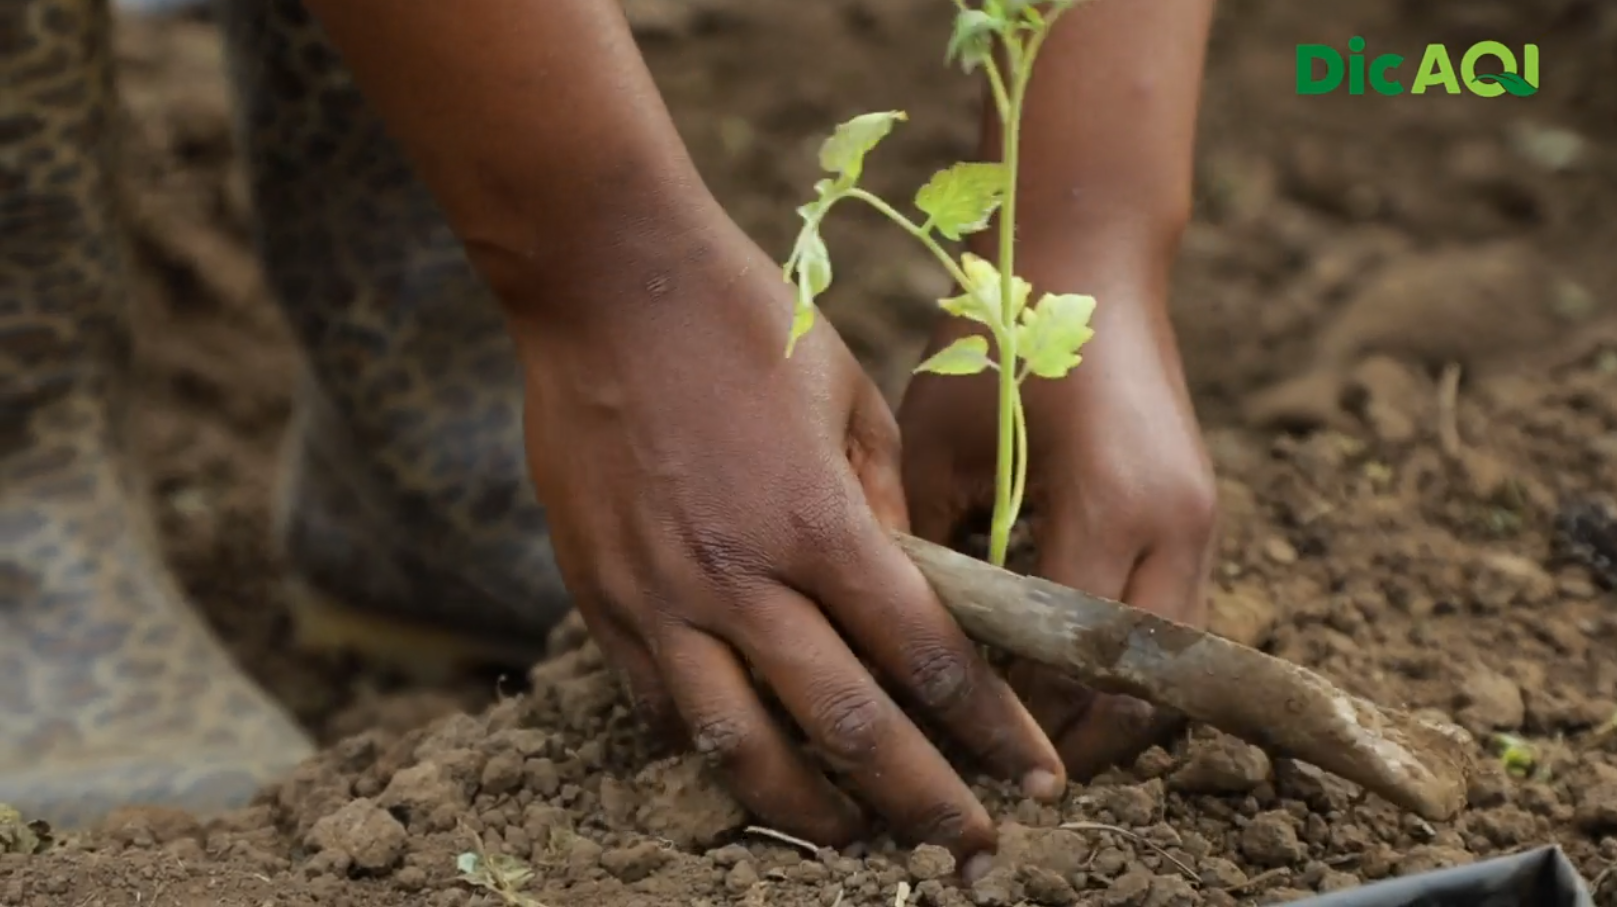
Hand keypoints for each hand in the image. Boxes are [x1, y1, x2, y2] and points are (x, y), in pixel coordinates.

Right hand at [506, 213, 1064, 865]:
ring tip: (853, 838)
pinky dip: (713, 748)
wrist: (605, 283)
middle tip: (969, 849)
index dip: (991, 731)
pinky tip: (750, 760)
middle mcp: (740, 577)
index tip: (1034, 779)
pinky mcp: (601, 597)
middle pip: (845, 726)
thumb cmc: (745, 321)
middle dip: (920, 801)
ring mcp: (660, 596)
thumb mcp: (852, 397)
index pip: (927, 657)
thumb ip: (889, 505)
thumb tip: (911, 589)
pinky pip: (660, 706)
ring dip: (807, 809)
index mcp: (820, 522)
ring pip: (738, 746)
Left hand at [898, 270, 1216, 778]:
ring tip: (1033, 734)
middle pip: (1140, 686)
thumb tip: (911, 646)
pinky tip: (1062, 668)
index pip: (1069, 661)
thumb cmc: (997, 338)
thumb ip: (933, 549)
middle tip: (1000, 766)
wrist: (1088, 255)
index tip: (957, 746)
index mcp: (1112, 507)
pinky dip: (1126, 661)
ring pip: (1170, 665)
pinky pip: (1175, 622)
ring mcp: (1202, 520)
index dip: (1017, 716)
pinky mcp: (1201, 512)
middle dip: (1073, 738)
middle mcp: (1178, 526)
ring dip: (1108, 706)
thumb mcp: (941, 443)